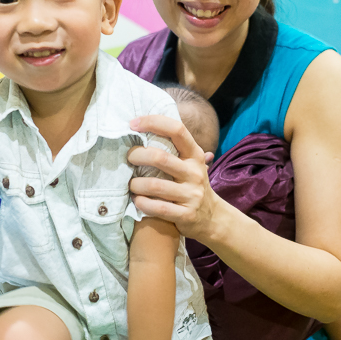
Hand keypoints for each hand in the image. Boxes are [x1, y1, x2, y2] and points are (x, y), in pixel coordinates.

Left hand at [128, 115, 220, 242]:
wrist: (212, 217)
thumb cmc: (192, 185)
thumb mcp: (190, 163)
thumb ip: (174, 148)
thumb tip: (143, 125)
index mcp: (195, 155)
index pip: (177, 130)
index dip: (153, 122)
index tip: (133, 123)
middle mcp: (195, 172)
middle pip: (160, 158)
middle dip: (138, 156)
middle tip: (129, 159)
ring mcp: (192, 194)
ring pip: (155, 186)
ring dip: (136, 184)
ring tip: (131, 184)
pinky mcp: (186, 214)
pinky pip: (158, 208)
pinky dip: (142, 203)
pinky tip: (137, 200)